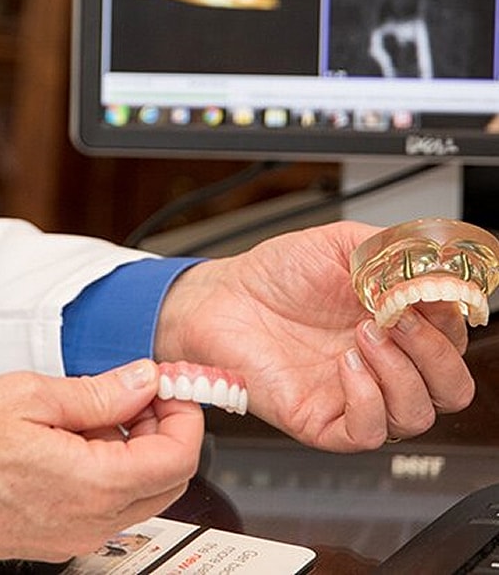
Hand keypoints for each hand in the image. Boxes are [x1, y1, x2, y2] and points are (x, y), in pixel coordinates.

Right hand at [0, 361, 203, 568]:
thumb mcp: (23, 395)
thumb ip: (94, 393)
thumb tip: (141, 381)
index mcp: (90, 485)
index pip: (177, 458)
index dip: (183, 414)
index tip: (170, 384)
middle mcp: (89, 522)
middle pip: (166, 483)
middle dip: (165, 431)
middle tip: (139, 390)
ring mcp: (71, 536)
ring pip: (136, 496)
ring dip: (134, 450)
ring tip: (93, 406)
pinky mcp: (51, 538)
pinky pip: (101, 506)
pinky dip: (105, 469)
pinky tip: (67, 435)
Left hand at [154, 220, 474, 451]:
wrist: (221, 297)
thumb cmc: (275, 275)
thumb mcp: (340, 244)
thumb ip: (392, 250)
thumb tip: (435, 264)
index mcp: (396, 325)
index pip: (454, 340)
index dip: (448, 319)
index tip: (424, 293)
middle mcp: (384, 366)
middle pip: (452, 388)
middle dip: (436, 354)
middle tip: (398, 319)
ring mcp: (356, 395)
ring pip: (419, 414)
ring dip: (401, 374)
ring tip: (362, 335)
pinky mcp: (325, 420)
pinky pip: (370, 433)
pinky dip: (369, 401)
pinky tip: (346, 367)